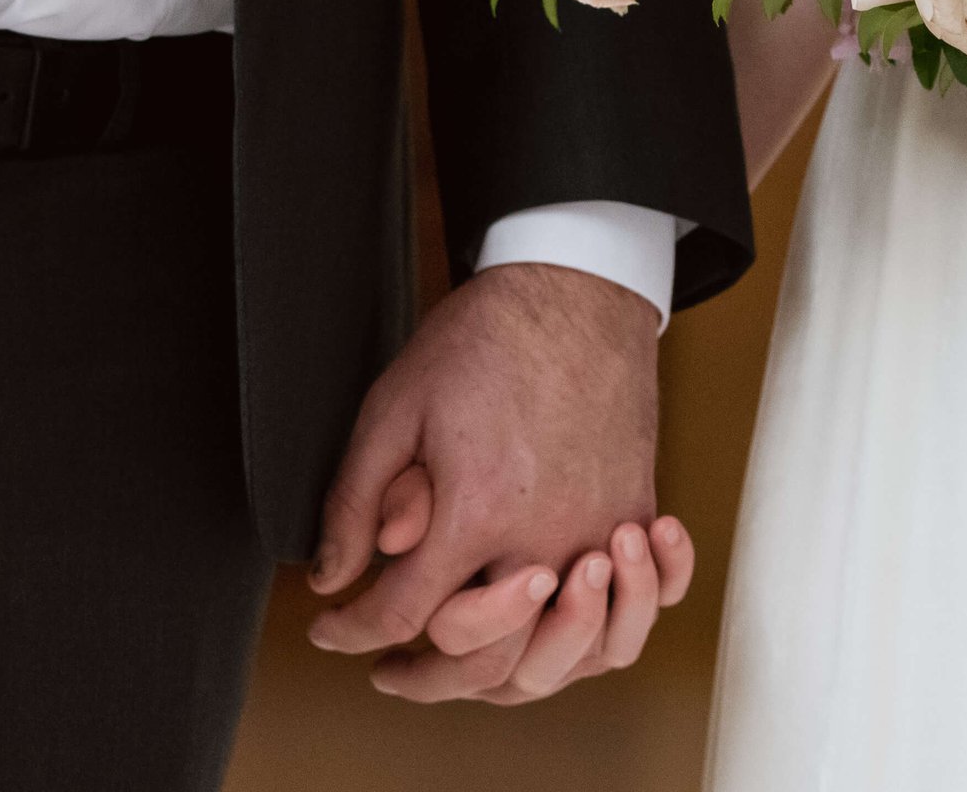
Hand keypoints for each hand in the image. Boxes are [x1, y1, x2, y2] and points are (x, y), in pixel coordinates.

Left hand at [305, 262, 693, 699]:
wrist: (578, 289)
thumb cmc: (487, 339)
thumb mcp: (394, 408)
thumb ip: (357, 501)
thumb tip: (333, 576)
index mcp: (478, 512)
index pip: (404, 614)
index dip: (353, 632)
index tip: (331, 627)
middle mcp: (545, 537)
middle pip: (485, 658)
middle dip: (425, 677)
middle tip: (390, 666)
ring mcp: (600, 530)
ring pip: (561, 653)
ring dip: (506, 673)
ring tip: (464, 664)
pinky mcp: (635, 513)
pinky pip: (629, 608)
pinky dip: (595, 635)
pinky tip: (555, 628)